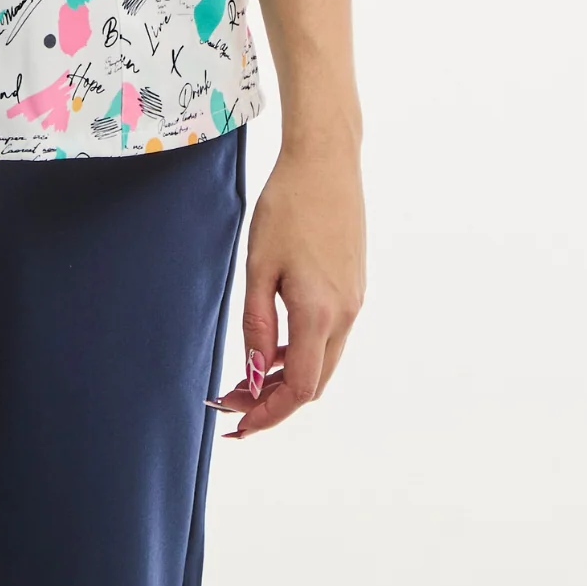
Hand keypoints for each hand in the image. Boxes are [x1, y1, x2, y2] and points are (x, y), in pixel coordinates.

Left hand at [210, 135, 365, 439]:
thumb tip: (253, 374)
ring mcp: (354, 301)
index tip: (237, 424)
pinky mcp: (353, 286)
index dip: (268, 413)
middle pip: (314, 383)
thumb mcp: (260, 265)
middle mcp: (345, 314)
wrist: (326, 162)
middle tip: (232, 405)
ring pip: (322, 360)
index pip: (300, 388)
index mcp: (320, 313)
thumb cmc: (287, 206)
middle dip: (274, 401)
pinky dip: (301, 351)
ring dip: (287, 377)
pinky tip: (272, 344)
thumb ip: (257, 324)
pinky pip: (329, 336)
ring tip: (246, 379)